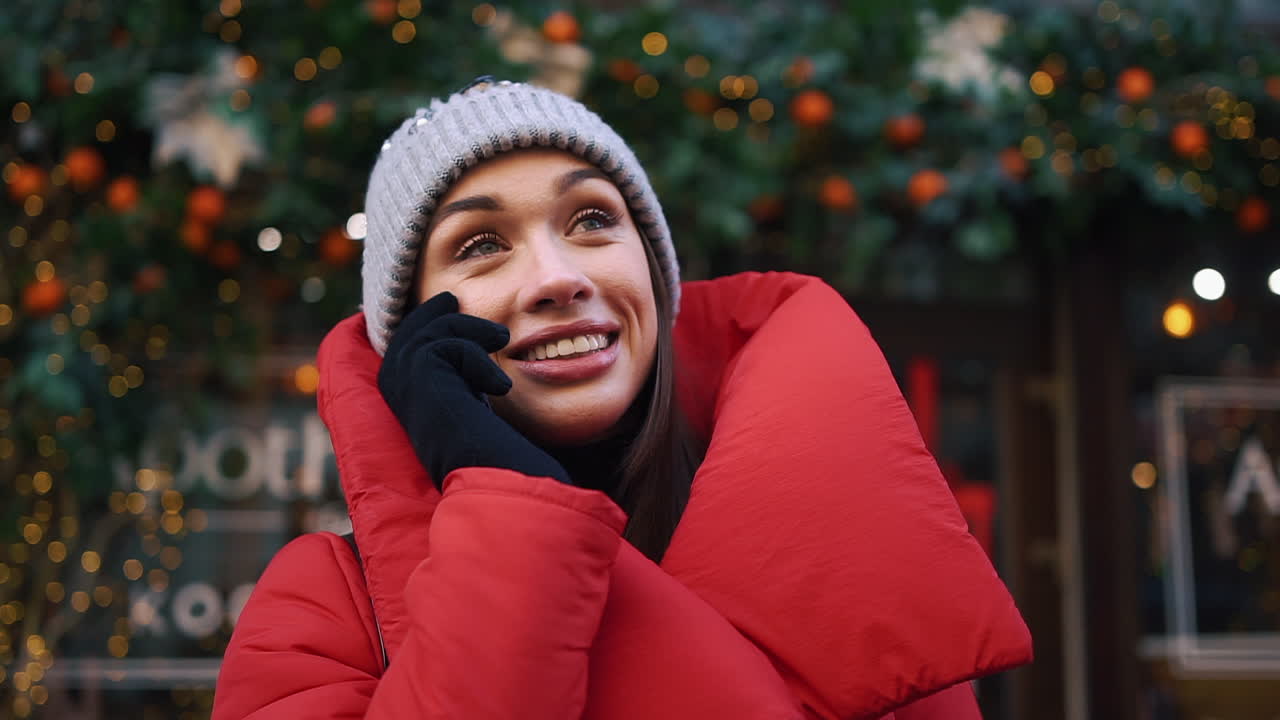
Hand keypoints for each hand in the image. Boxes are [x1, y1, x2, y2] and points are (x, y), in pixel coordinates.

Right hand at [377, 292, 569, 489]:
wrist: (478, 465)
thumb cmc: (479, 439)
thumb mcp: (465, 396)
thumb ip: (458, 372)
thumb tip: (472, 346)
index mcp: (400, 386)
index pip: (406, 341)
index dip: (422, 320)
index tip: (444, 304)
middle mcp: (391, 379)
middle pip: (412, 329)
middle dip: (436, 312)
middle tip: (453, 299)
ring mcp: (400, 373)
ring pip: (437, 330)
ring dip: (474, 330)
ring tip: (502, 337)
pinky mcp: (416, 370)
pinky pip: (451, 345)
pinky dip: (481, 362)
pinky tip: (500, 387)